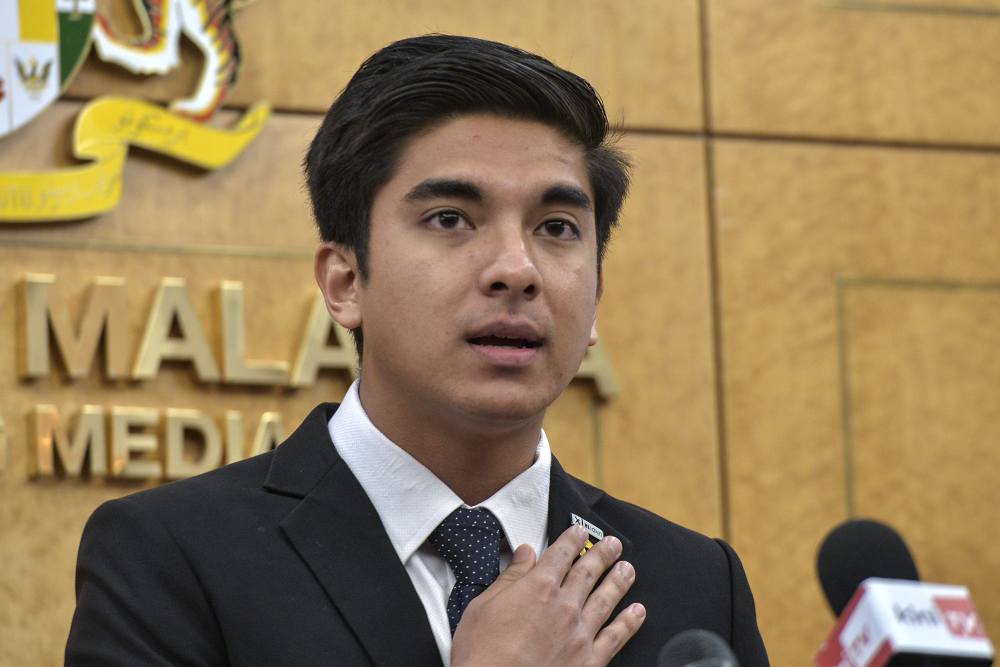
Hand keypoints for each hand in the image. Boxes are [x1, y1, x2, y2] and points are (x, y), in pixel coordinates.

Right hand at [450, 524, 645, 666]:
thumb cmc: (484, 654)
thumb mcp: (484, 606)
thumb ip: (510, 577)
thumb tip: (524, 555)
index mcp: (538, 587)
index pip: (561, 554)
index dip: (573, 540)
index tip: (581, 532)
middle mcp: (564, 606)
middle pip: (588, 572)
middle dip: (602, 555)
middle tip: (613, 544)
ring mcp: (579, 633)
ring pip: (606, 599)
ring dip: (619, 581)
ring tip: (627, 569)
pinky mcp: (589, 660)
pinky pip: (615, 637)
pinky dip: (629, 623)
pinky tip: (637, 612)